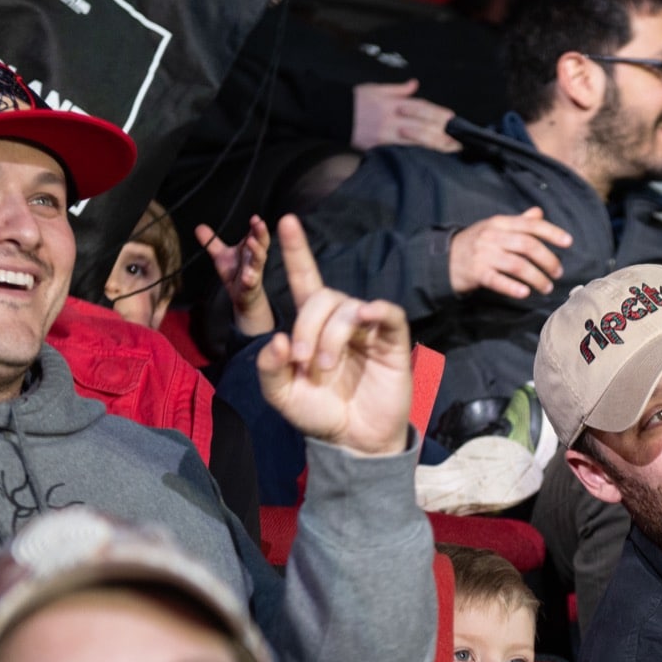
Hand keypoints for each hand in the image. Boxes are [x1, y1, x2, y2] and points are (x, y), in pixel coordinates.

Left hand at [195, 217, 274, 338]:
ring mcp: (254, 272)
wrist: (241, 296)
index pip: (255, 234)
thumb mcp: (221, 256)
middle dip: (260, 234)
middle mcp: (254, 259)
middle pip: (260, 244)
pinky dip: (250, 278)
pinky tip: (247, 275)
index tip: (255, 217)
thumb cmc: (235, 273)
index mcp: (250, 249)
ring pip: (258, 261)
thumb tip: (199, 227)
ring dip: (257, 251)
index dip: (256, 226)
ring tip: (251, 242)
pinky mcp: (250, 286)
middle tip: (259, 223)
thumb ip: (212, 242)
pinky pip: (251, 281)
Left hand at [254, 215, 412, 456]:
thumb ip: (269, 368)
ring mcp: (366, 329)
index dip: (295, 250)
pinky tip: (364, 318)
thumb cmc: (319, 413)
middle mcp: (339, 320)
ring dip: (330, 336)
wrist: (353, 441)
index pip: (304, 278)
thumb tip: (279, 339)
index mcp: (311, 326)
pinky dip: (375, 310)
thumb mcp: (281, 395)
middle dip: (306, 325)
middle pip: (321, 296)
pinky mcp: (392, 341)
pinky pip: (387, 313)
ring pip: (346, 308)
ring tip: (324, 368)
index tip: (283, 220)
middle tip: (303, 361)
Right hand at [350, 79, 457, 152]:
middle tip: (459, 141)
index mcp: (393, 102)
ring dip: (434, 145)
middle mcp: (392, 117)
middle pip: (423, 125)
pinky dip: (416, 153)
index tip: (452, 118)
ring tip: (450, 150)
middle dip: (442, 133)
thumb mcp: (376, 89)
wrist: (333, 113)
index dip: (438, 113)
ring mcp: (386, 133)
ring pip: (415, 139)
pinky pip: (400, 150)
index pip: (421, 107)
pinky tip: (428, 157)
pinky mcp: (378, 145)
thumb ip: (398, 89)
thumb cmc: (356, 100)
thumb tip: (415, 84)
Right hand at [449, 207, 572, 299]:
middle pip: (528, 246)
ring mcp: (483, 254)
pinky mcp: (476, 273)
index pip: (531, 225)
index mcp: (500, 222)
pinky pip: (498, 280)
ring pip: (517, 265)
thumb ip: (518, 222)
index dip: (552, 233)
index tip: (568, 242)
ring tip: (546, 288)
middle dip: (548, 260)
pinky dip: (513, 287)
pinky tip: (525, 293)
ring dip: (536, 278)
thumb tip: (538, 213)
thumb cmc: (475, 243)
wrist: (442, 258)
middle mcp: (492, 236)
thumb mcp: (494, 227)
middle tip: (558, 273)